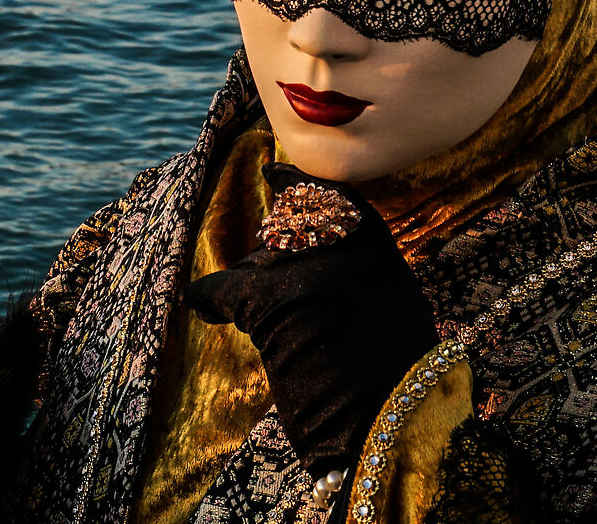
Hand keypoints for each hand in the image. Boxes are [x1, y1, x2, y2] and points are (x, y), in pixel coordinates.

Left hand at [185, 167, 439, 476]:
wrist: (386, 426)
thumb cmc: (395, 387)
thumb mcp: (397, 315)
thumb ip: (366, 282)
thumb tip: (334, 274)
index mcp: (381, 254)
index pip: (337, 199)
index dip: (301, 184)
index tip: (276, 171)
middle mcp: (345, 252)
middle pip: (293, 230)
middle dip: (273, 250)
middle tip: (262, 270)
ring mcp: (307, 272)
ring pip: (260, 262)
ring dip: (249, 285)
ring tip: (244, 307)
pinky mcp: (270, 301)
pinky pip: (224, 289)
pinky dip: (208, 297)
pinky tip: (199, 302)